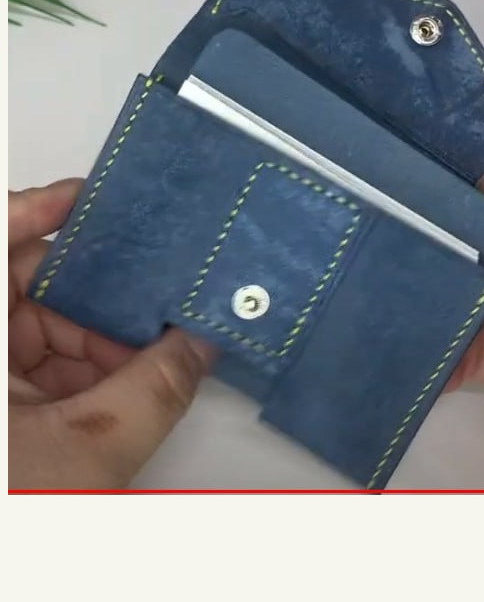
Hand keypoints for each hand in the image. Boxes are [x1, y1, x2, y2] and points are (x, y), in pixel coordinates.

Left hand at [8, 180, 213, 488]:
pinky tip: (122, 378)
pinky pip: (36, 367)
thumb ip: (156, 390)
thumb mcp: (86, 452)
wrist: (10, 551)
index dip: (40, 208)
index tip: (90, 197)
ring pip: (38, 330)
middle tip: (148, 291)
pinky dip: (82, 370)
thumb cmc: (7, 516)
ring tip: (149, 350)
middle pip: (26, 287)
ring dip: (96, 342)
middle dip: (95, 295)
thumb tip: (199, 346)